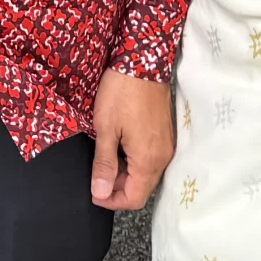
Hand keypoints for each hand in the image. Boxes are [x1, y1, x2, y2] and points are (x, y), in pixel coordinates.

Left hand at [88, 70, 173, 210]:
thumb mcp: (106, 128)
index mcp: (148, 159)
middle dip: (119, 189)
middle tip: (98, 175)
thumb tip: (100, 192)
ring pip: (147, 175)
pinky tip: (120, 148)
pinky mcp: (165, 134)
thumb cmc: (121, 92)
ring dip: (127, 175)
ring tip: (106, 160)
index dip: (111, 200)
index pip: (134, 199)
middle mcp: (162, 157)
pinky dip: (135, 163)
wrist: (142, 60)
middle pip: (143, 190)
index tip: (94, 191)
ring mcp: (166, 145)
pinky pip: (152, 160)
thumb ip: (104, 164)